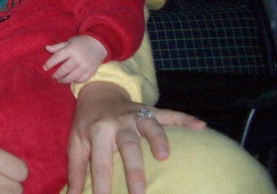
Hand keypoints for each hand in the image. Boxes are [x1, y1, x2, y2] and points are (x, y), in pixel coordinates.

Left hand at [43, 36, 106, 82]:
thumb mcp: (69, 42)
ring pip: (72, 77)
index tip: (44, 68)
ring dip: (64, 80)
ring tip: (60, 80)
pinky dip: (74, 81)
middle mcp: (78, 58)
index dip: (50, 63)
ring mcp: (85, 66)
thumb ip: (58, 47)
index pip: (58, 57)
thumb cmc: (81, 43)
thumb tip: (46, 48)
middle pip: (64, 69)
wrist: (99, 44)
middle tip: (52, 76)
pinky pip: (81, 80)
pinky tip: (71, 80)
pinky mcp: (91, 72)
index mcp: (71, 49)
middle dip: (56, 74)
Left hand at [67, 82, 205, 193]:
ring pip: (150, 125)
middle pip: (127, 146)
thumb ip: (75, 170)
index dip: (102, 185)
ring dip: (158, 139)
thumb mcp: (76, 142)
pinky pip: (169, 114)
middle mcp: (118, 122)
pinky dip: (185, 119)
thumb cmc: (87, 123)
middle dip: (134, 170)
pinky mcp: (150, 111)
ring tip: (164, 156)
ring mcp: (136, 115)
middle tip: (139, 193)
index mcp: (98, 131)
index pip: (100, 163)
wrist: (98, 92)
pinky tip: (201, 126)